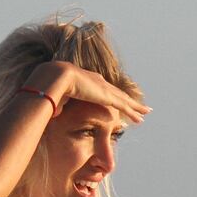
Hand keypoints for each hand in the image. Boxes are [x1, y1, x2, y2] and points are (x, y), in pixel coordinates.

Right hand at [29, 62, 149, 123]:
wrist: (54, 79)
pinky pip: (125, 106)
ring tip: (146, 112)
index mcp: (86, 81)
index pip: (102, 90)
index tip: (118, 100)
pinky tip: (141, 117)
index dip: (111, 96)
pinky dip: (134, 112)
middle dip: (128, 100)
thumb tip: (53, 114)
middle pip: (117, 93)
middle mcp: (97, 82)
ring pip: (124, 100)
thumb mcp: (56, 98)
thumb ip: (59, 106)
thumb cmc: (50, 89)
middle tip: (139, 106)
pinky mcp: (107, 96)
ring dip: (135, 107)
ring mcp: (103, 89)